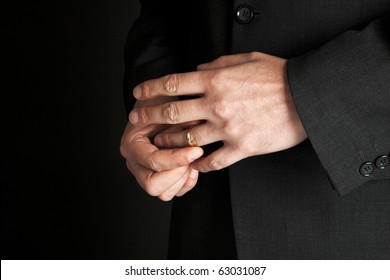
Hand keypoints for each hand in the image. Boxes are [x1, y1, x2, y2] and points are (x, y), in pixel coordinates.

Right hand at [120, 97, 203, 200]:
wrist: (159, 105)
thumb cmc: (160, 103)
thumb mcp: (169, 104)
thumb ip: (180, 118)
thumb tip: (198, 128)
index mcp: (131, 145)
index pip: (153, 162)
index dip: (177, 158)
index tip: (196, 150)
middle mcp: (135, 162)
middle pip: (153, 186)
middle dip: (177, 174)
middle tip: (192, 157)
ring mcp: (145, 172)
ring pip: (163, 193)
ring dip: (181, 179)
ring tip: (192, 159)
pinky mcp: (158, 177)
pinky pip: (173, 192)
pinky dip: (185, 182)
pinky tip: (191, 165)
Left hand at [128, 52, 306, 171]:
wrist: (308, 98)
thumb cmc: (279, 75)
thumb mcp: (247, 59)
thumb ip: (218, 63)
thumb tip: (198, 67)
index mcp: (216, 79)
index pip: (173, 84)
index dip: (150, 88)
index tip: (138, 94)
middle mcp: (216, 104)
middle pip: (172, 112)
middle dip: (149, 116)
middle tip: (136, 121)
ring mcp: (227, 127)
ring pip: (187, 139)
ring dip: (170, 143)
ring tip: (160, 145)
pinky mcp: (241, 147)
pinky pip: (213, 161)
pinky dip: (200, 165)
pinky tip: (193, 166)